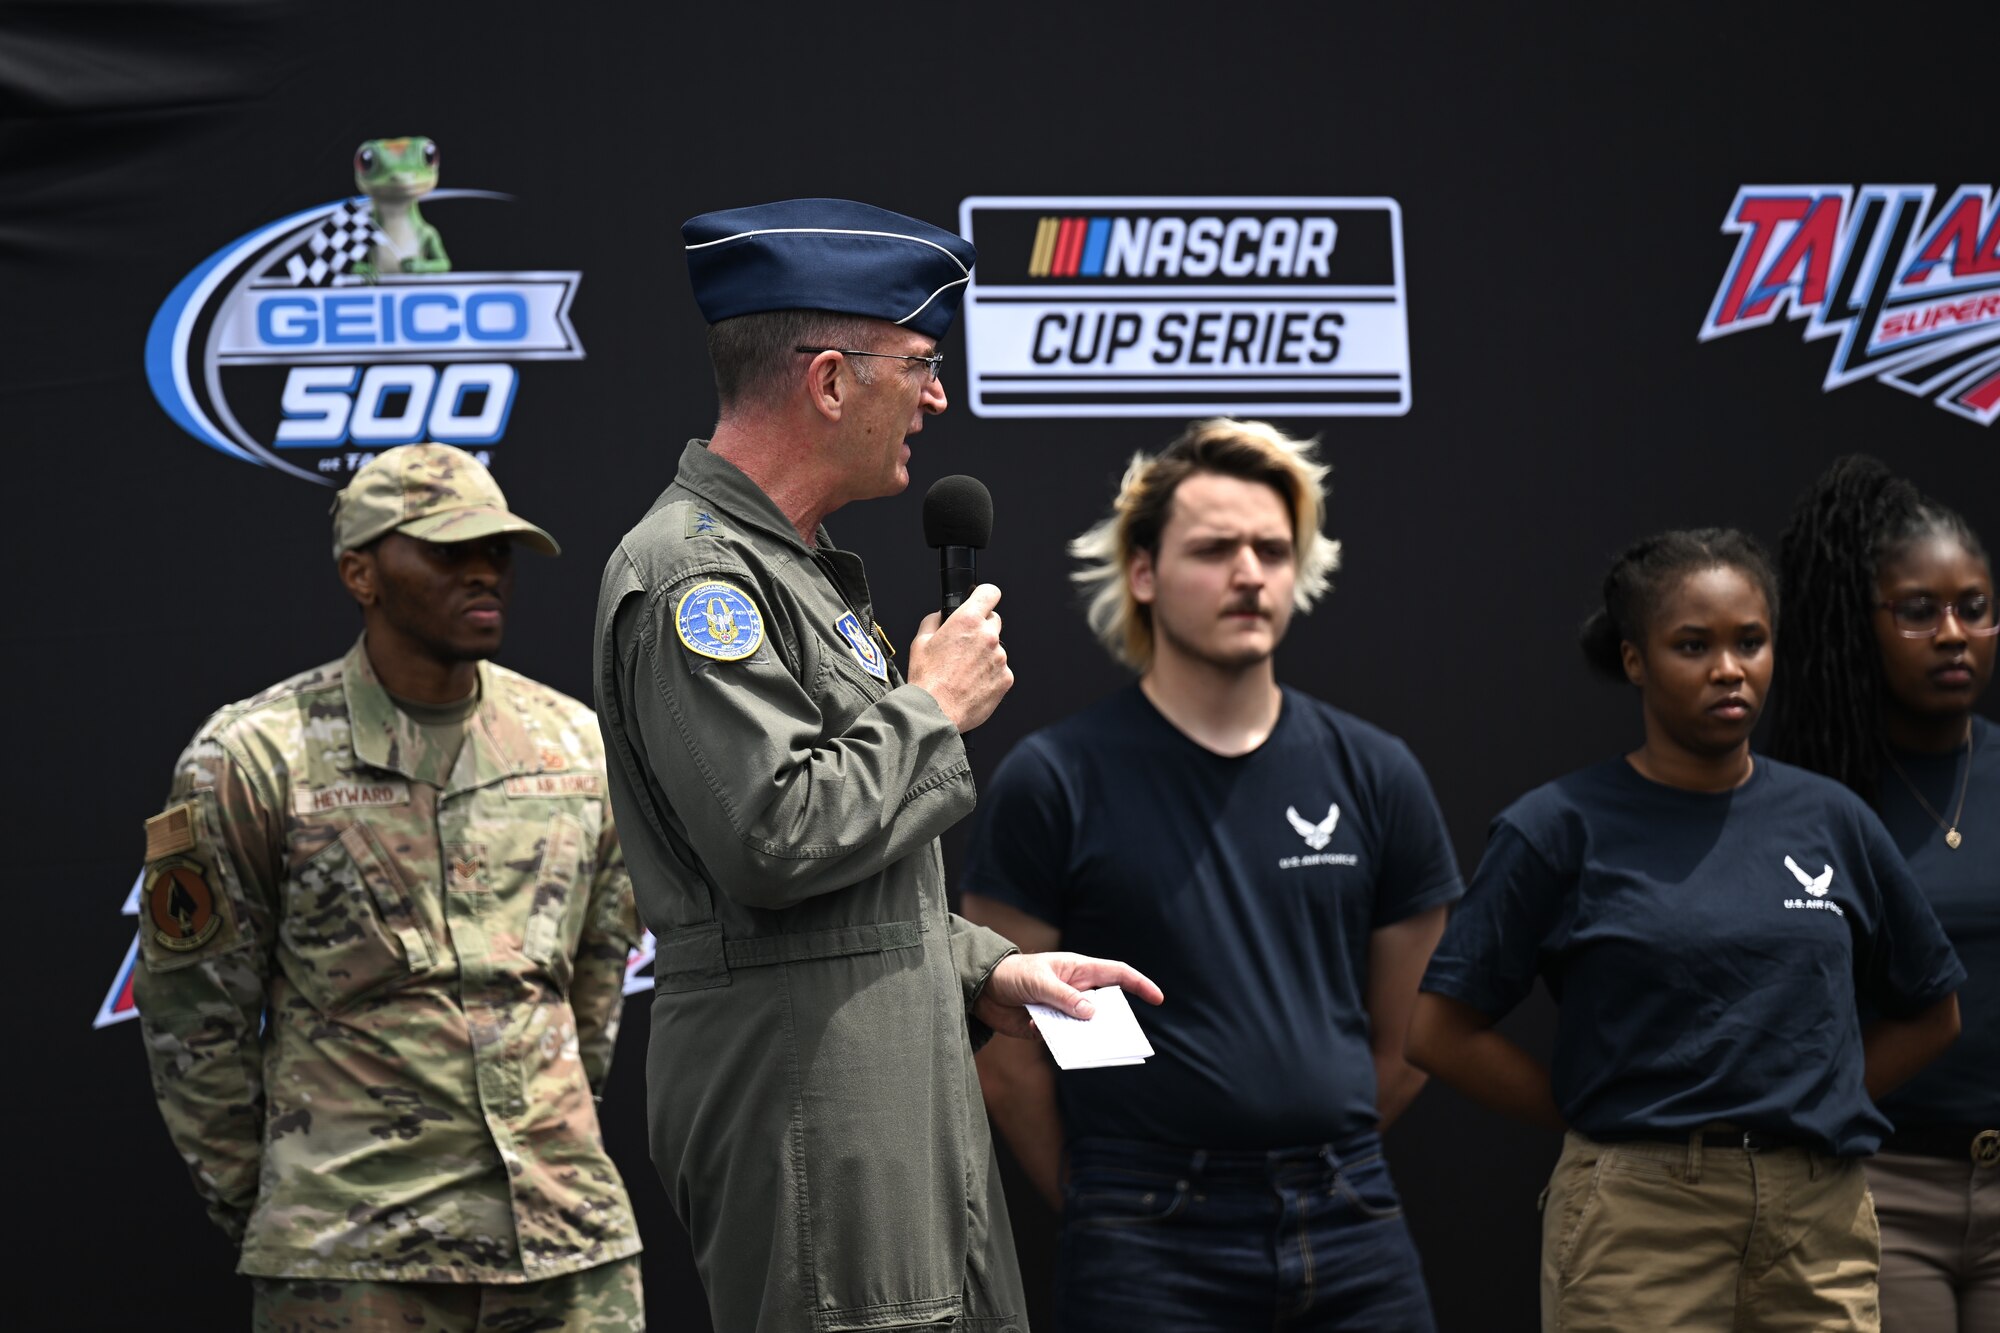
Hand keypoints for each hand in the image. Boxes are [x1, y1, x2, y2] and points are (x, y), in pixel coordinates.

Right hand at [907, 583, 1011, 732]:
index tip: (982, 601)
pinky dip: (990, 675)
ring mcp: (1000, 658)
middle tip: (964, 646)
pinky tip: (972, 684)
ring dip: (985, 655)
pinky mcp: (1006, 678)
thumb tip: (942, 616)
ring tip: (964, 671)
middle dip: (981, 629)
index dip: (984, 596)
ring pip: (996, 648)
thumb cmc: (927, 679)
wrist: (936, 712)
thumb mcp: (920, 641)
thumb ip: (934, 620)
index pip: (990, 593)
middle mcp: (988, 636)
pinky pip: (1000, 670)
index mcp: (967, 620)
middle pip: (993, 621)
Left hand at [973, 951, 1164, 1039]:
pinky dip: (1065, 1045)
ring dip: (1089, 1037)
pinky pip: (1064, 1040)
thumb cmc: (1013, 974)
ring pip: (1086, 1027)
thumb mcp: (1039, 981)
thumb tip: (1091, 1013)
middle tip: (1124, 1038)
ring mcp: (1063, 1010)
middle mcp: (1075, 991)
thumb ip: (1064, 997)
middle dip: (1115, 1021)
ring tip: (1095, 1048)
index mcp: (1079, 970)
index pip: (1117, 974)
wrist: (981, 988)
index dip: (1139, 984)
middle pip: (1105, 1007)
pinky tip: (1059, 1046)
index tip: (1157, 998)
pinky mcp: (1047, 1027)